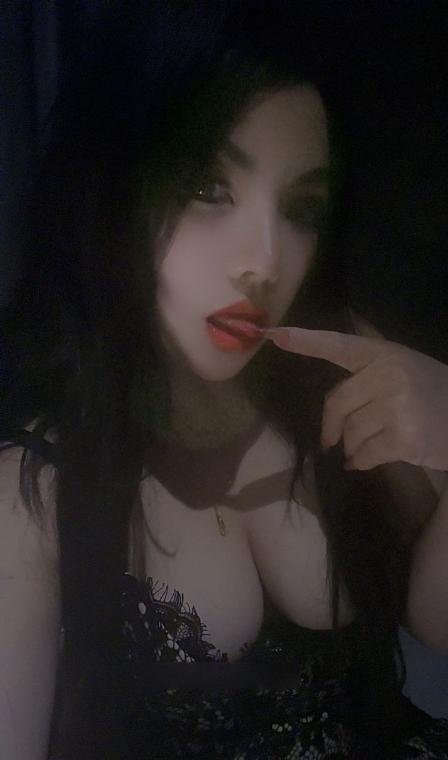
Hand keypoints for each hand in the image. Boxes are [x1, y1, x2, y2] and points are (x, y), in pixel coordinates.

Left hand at [265, 327, 447, 471]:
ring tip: (374, 444)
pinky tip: (372, 459)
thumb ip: (367, 377)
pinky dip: (362, 461)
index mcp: (386, 354)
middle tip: (331, 440)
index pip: (339, 345)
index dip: (306, 341)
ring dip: (353, 445)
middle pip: (336, 403)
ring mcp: (398, 406)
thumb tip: (329, 413)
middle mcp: (390, 374)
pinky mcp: (404, 437)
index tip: (274, 335)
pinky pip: (363, 454)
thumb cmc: (435, 396)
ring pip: (349, 432)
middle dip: (332, 426)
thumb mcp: (405, 371)